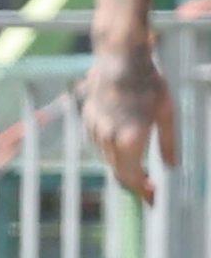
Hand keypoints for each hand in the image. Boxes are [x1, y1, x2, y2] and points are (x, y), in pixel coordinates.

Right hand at [82, 50, 179, 203]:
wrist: (119, 58)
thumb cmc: (149, 83)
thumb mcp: (167, 113)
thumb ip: (167, 143)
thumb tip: (170, 167)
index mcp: (130, 139)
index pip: (132, 177)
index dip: (142, 191)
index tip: (153, 199)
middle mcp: (108, 138)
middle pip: (118, 171)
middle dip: (134, 182)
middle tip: (151, 186)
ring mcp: (95, 128)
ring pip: (108, 158)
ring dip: (123, 165)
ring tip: (140, 166)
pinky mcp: (88, 119)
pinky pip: (99, 143)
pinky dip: (112, 150)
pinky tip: (125, 144)